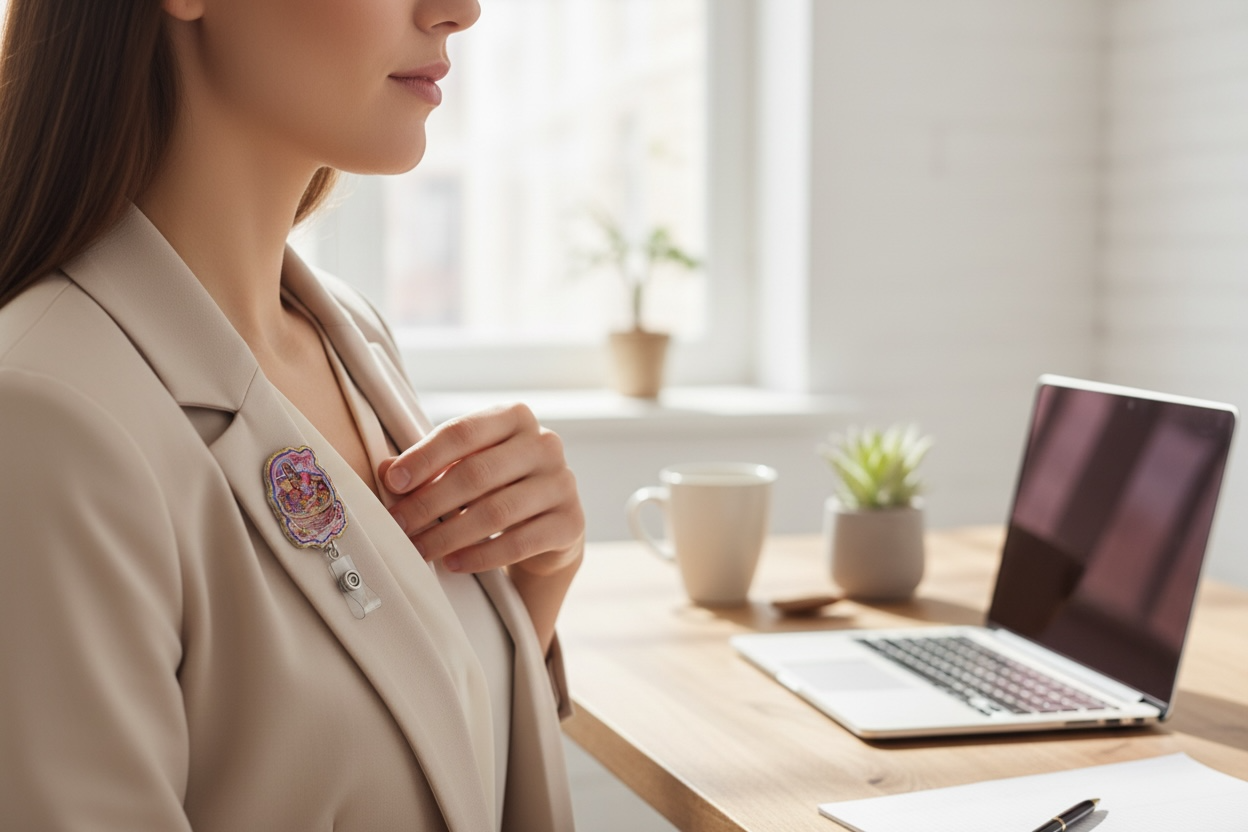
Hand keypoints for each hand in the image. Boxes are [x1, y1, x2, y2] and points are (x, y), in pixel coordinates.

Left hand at [379, 403, 584, 578]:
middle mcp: (545, 444)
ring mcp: (562, 483)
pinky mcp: (570, 522)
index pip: (463, 432)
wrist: (549, 525)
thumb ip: (427, 466)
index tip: (393, 482)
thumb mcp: (463, 467)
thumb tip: (385, 472)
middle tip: (399, 525)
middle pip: (477, 473)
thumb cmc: (497, 486)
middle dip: (429, 502)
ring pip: (496, 511)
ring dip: (449, 535)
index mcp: (514, 417)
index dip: (424, 457)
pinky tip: (454, 563)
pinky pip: (519, 542)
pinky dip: (480, 556)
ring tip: (420, 549)